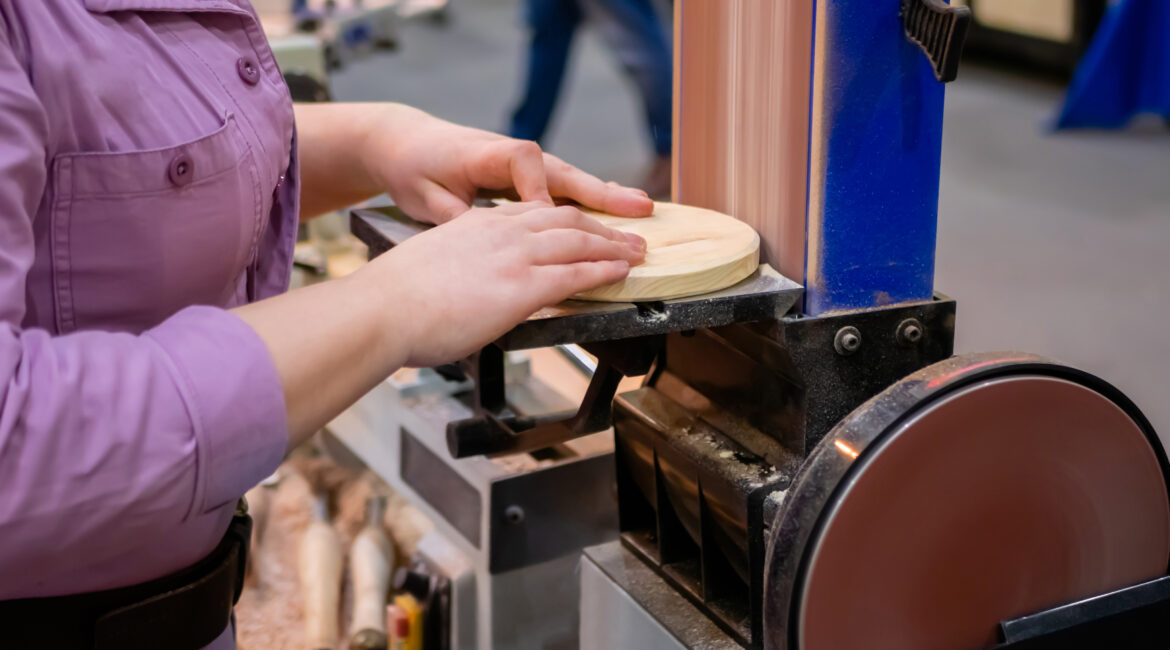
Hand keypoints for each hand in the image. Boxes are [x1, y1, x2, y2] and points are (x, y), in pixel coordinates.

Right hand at [358, 201, 645, 366]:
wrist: (381, 310)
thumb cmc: (393, 301)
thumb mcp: (432, 267)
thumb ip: (459, 270)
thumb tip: (466, 291)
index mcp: (476, 224)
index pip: (534, 212)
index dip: (566, 217)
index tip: (583, 224)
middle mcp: (500, 231)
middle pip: (564, 218)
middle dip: (600, 227)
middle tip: (625, 235)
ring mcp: (514, 256)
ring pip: (578, 241)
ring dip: (613, 246)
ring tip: (636, 251)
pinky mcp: (522, 286)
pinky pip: (576, 272)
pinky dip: (605, 270)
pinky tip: (622, 272)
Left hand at [361, 105, 654, 223]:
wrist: (402, 143)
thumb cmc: (414, 167)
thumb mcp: (424, 196)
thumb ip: (455, 216)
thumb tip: (478, 236)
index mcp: (488, 154)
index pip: (526, 165)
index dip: (539, 192)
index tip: (548, 218)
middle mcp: (513, 156)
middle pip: (564, 171)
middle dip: (601, 194)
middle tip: (637, 210)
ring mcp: (522, 167)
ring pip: (569, 181)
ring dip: (604, 197)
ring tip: (641, 208)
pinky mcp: (523, 179)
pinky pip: (561, 189)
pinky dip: (588, 199)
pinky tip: (614, 211)